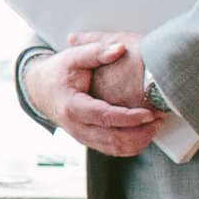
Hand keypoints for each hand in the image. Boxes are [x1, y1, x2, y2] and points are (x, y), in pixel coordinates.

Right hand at [23, 34, 161, 160]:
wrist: (40, 90)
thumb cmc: (58, 72)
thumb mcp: (72, 57)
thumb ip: (95, 52)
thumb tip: (119, 48)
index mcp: (73, 107)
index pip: (105, 117)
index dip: (129, 118)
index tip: (149, 113)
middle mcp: (77, 127)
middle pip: (113, 140)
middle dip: (140, 133)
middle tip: (159, 120)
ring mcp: (83, 137)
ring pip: (115, 149)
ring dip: (138, 142)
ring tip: (155, 126)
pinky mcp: (89, 140)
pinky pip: (113, 150)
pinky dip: (131, 146)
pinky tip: (145, 133)